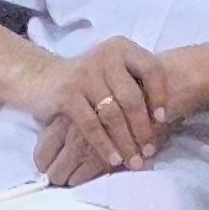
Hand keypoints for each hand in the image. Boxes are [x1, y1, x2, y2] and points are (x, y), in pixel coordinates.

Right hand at [29, 36, 179, 184]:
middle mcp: (105, 57)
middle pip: (132, 98)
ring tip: (134, 161)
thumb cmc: (87, 80)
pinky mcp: (67, 94)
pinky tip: (114, 159)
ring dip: (126, 141)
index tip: (164, 119)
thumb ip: (135, 84)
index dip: (161, 95)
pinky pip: (91, 125)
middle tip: (149, 151)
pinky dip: (105, 145)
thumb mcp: (113, 72)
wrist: (41, 77)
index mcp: (122, 48)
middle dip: (143, 129)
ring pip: (113, 114)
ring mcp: (85, 75)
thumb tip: (168, 118)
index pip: (151, 69)